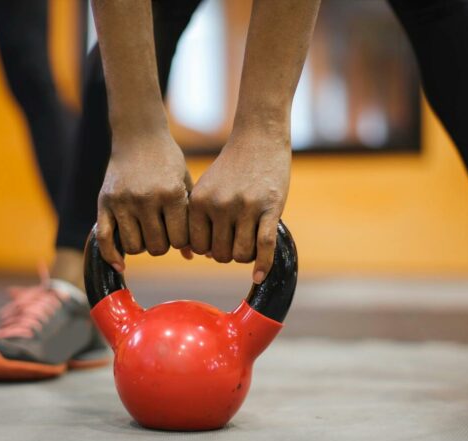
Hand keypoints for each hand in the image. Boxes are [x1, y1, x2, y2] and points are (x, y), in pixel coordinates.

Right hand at [96, 132, 191, 271]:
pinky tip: (121, 264)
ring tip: (144, 231)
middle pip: (156, 247)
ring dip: (140, 245)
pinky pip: (104, 239)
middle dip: (161, 244)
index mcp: (171, 194)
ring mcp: (123, 201)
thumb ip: (189, 219)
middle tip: (161, 231)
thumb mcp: (184, 185)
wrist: (139, 135)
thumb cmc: (167, 161)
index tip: (179, 231)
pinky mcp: (104, 202)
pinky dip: (111, 256)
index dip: (181, 241)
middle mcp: (146, 198)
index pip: (179, 240)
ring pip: (133, 247)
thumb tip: (192, 256)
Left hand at [188, 129, 290, 283]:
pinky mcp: (270, 208)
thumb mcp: (207, 187)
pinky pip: (264, 247)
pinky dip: (263, 266)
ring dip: (246, 257)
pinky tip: (259, 277)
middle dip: (228, 253)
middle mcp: (220, 205)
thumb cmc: (232, 167)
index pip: (197, 247)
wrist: (258, 137)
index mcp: (200, 201)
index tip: (218, 241)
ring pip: (241, 255)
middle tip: (237, 240)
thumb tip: (202, 254)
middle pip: (220, 255)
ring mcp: (246, 207)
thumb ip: (201, 218)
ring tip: (250, 242)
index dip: (208, 249)